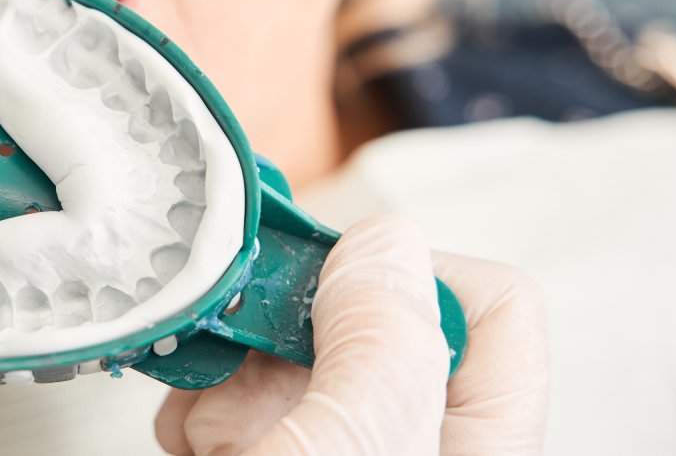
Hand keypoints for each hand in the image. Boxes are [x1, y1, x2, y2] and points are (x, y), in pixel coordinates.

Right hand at [155, 215, 548, 454]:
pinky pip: (247, 404)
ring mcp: (339, 452)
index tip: (323, 285)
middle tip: (238, 329)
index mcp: (472, 442)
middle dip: (289, 319)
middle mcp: (408, 442)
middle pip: (372, 319)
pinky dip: (204, 404)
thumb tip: (384, 240)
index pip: (487, 305)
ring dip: (234, 362)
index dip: (407, 272)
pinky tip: (188, 435)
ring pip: (296, 358)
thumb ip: (382, 344)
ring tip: (201, 405)